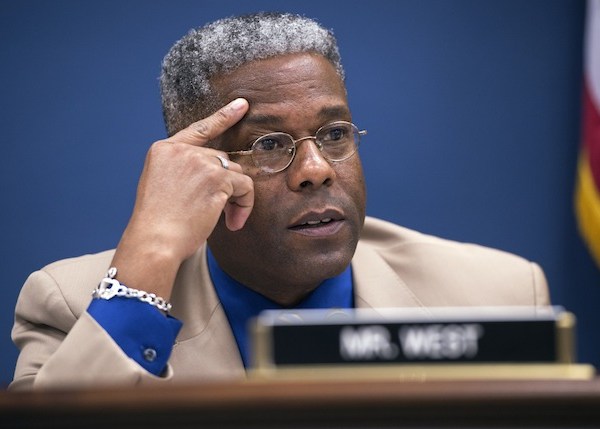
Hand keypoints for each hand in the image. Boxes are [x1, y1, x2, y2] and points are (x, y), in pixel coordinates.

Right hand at [109, 98, 251, 299]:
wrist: (154, 241)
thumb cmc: (158, 224)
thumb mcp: (162, 186)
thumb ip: (184, 171)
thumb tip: (221, 172)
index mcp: (164, 150)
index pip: (199, 129)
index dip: (223, 117)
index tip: (242, 105)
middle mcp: (182, 151)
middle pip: (221, 160)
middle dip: (226, 185)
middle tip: (223, 212)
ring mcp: (199, 161)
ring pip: (235, 173)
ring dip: (236, 197)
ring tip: (227, 220)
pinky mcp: (217, 177)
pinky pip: (245, 187)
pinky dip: (245, 205)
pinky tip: (233, 222)